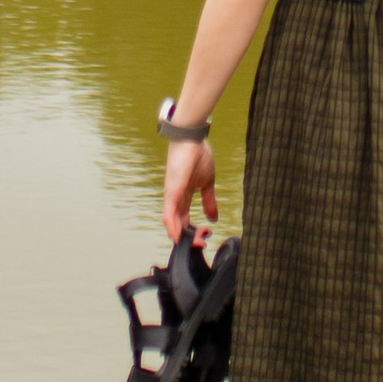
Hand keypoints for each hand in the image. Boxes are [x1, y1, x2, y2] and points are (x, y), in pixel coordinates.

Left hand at [164, 129, 216, 243]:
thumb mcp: (207, 182)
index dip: (193, 231)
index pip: (185, 219)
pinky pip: (169, 212)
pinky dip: (172, 226)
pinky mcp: (172, 191)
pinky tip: (176, 237)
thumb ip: (209, 200)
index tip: (205, 237)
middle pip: (179, 223)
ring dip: (182, 235)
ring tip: (193, 244)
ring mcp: (172, 195)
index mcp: (184, 196)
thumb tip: (214, 218)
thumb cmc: (198, 155)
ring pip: (173, 222)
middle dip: (188, 237)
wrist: (191, 137)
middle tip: (201, 244)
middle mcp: (175, 198)